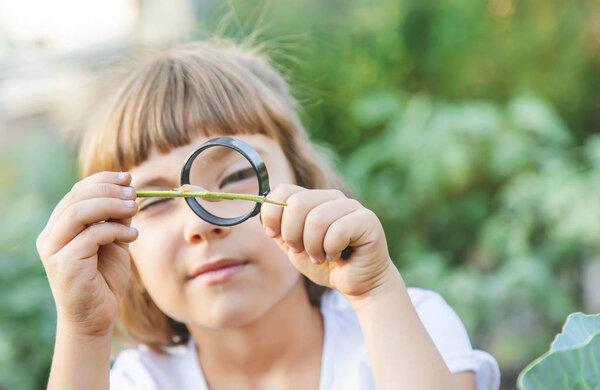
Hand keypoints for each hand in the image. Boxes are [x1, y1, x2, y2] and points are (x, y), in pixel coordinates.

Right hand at [36, 171, 138, 336]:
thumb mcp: (114, 241)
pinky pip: (91, 236)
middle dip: (109, 190)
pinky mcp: (65, 265)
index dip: (102, 180)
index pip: (76, 192)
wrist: (96, 318)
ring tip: (134, 208)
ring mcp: (54, 251)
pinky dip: (116, 230)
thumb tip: (129, 190)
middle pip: (76, 198)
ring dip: (111, 205)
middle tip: (134, 193)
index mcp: (59, 228)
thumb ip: (116, 219)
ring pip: (78, 212)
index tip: (128, 177)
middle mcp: (51, 237)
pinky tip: (133, 236)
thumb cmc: (104, 279)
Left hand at [260, 184, 395, 298]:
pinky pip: (338, 231)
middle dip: (292, 235)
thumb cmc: (326, 264)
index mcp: (313, 198)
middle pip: (297, 203)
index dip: (272, 214)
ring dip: (313, 247)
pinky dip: (331, 250)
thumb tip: (261, 211)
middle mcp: (332, 197)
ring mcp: (351, 206)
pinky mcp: (367, 220)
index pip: (283, 189)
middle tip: (302, 251)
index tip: (274, 235)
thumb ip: (278, 229)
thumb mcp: (293, 247)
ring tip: (320, 257)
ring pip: (316, 219)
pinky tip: (337, 256)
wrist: (357, 284)